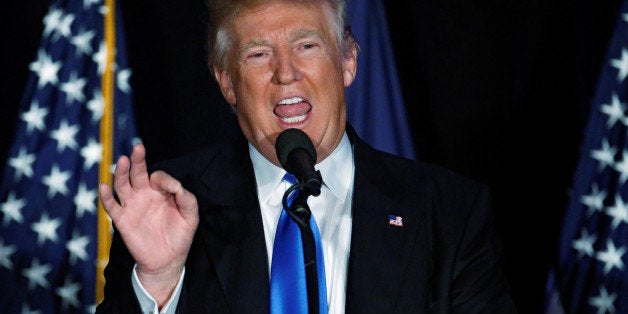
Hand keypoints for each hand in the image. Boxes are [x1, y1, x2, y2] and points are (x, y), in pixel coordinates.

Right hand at [99, 143, 198, 304]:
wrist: (168, 259)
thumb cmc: (180, 235)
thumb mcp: (190, 216)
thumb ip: (187, 198)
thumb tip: (176, 186)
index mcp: (160, 192)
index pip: (158, 177)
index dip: (164, 179)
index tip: (173, 189)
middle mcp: (144, 195)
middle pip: (137, 173)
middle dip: (137, 160)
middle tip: (138, 147)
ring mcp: (132, 206)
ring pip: (122, 185)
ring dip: (121, 172)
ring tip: (122, 160)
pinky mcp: (122, 220)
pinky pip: (111, 206)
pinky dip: (106, 196)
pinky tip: (104, 186)